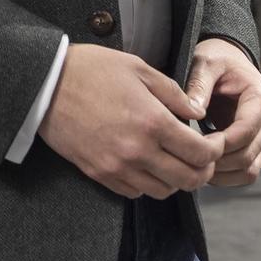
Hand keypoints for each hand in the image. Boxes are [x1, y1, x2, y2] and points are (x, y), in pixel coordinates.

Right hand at [38, 44, 218, 199]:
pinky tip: (146, 164)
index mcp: (152, 121)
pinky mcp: (99, 174)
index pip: (200, 153)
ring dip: (175, 180)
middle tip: (201, 157)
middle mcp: (138, 150)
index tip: (215, 143)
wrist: (44, 84)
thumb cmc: (91, 69)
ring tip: (174, 161)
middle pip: (187, 180)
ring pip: (163, 191)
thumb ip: (173, 93)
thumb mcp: (138, 68)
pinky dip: (148, 183)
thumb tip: (197, 113)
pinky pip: (135, 192)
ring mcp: (117, 166)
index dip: (215, 151)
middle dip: (202, 171)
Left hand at [181, 38, 260, 188]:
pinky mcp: (255, 145)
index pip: (245, 131)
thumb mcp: (205, 62)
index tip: (194, 145)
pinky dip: (227, 177)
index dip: (220, 143)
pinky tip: (203, 167)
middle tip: (187, 160)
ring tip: (194, 167)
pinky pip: (246, 171)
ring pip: (249, 169)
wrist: (227, 59)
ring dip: (222, 174)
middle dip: (218, 162)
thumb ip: (199, 84)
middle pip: (248, 155)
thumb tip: (193, 110)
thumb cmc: (216, 58)